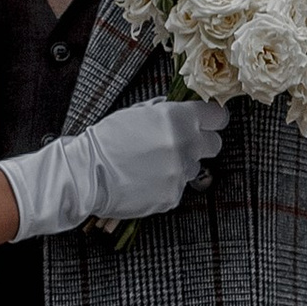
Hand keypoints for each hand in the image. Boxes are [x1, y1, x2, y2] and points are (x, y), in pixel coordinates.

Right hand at [0, 97, 228, 241]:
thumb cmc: (108, 138)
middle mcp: (184, 146)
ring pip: (195, 167)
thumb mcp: (138, 112)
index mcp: (178, 119)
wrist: (88, 173)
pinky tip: (145, 178)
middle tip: (180, 143)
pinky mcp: (173, 196)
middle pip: (214, 144)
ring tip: (152, 163)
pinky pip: (179, 186)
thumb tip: (184, 110)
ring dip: (180, 164)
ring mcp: (180, 173)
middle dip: (201, 142)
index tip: (207, 122)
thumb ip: (167, 111)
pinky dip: (166, 183)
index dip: (213, 120)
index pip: (218, 117)